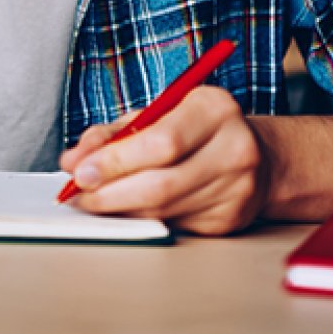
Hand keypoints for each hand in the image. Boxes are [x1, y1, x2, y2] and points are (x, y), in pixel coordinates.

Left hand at [59, 86, 267, 234]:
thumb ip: (113, 133)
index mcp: (214, 109)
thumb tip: (73, 161)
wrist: (259, 156)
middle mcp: (234, 149)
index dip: (115, 162)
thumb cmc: (194, 129)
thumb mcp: (157, 114)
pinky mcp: (229, 219)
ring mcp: (237, 189)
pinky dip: (141, 218)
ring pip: (163, 210)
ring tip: (92, 202)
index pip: (161, 142)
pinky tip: (125, 209)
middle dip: (109, 193)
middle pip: (160, 183)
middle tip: (77, 195)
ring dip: (119, 209)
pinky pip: (173, 223)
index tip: (80, 172)